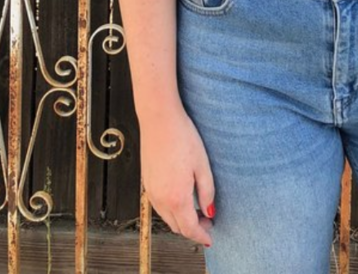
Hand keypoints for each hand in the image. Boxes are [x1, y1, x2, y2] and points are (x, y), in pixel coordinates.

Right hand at [139, 106, 215, 246]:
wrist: (159, 120)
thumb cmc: (183, 138)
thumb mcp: (202, 164)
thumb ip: (207, 191)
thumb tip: (209, 211)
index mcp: (176, 197)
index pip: (189, 228)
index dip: (201, 236)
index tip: (210, 237)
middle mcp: (160, 199)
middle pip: (176, 226)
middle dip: (192, 229)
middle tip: (207, 222)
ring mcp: (150, 191)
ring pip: (166, 218)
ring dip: (181, 220)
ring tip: (197, 211)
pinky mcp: (146, 182)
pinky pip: (159, 206)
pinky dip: (171, 211)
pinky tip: (181, 199)